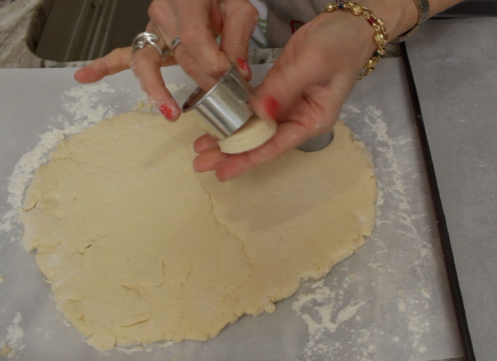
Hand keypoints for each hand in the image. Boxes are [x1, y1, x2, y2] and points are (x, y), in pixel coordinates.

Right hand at [75, 0, 258, 119]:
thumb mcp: (239, 8)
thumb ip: (237, 38)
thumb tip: (236, 71)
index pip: (193, 36)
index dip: (210, 59)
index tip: (227, 73)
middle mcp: (164, 12)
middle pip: (179, 55)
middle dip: (202, 79)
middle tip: (221, 91)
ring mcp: (152, 27)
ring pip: (148, 62)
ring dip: (158, 89)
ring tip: (169, 111)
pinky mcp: (148, 40)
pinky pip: (122, 54)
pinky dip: (104, 66)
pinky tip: (85, 76)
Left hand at [192, 11, 377, 180]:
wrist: (345, 25)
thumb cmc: (340, 46)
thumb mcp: (314, 63)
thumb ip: (285, 88)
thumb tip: (259, 111)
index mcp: (311, 120)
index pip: (276, 145)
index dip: (248, 159)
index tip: (224, 171)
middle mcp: (297, 118)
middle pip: (261, 141)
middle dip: (231, 152)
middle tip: (201, 163)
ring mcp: (285, 105)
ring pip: (253, 125)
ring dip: (229, 134)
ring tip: (201, 146)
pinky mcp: (276, 90)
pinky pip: (252, 106)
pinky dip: (235, 113)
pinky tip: (217, 119)